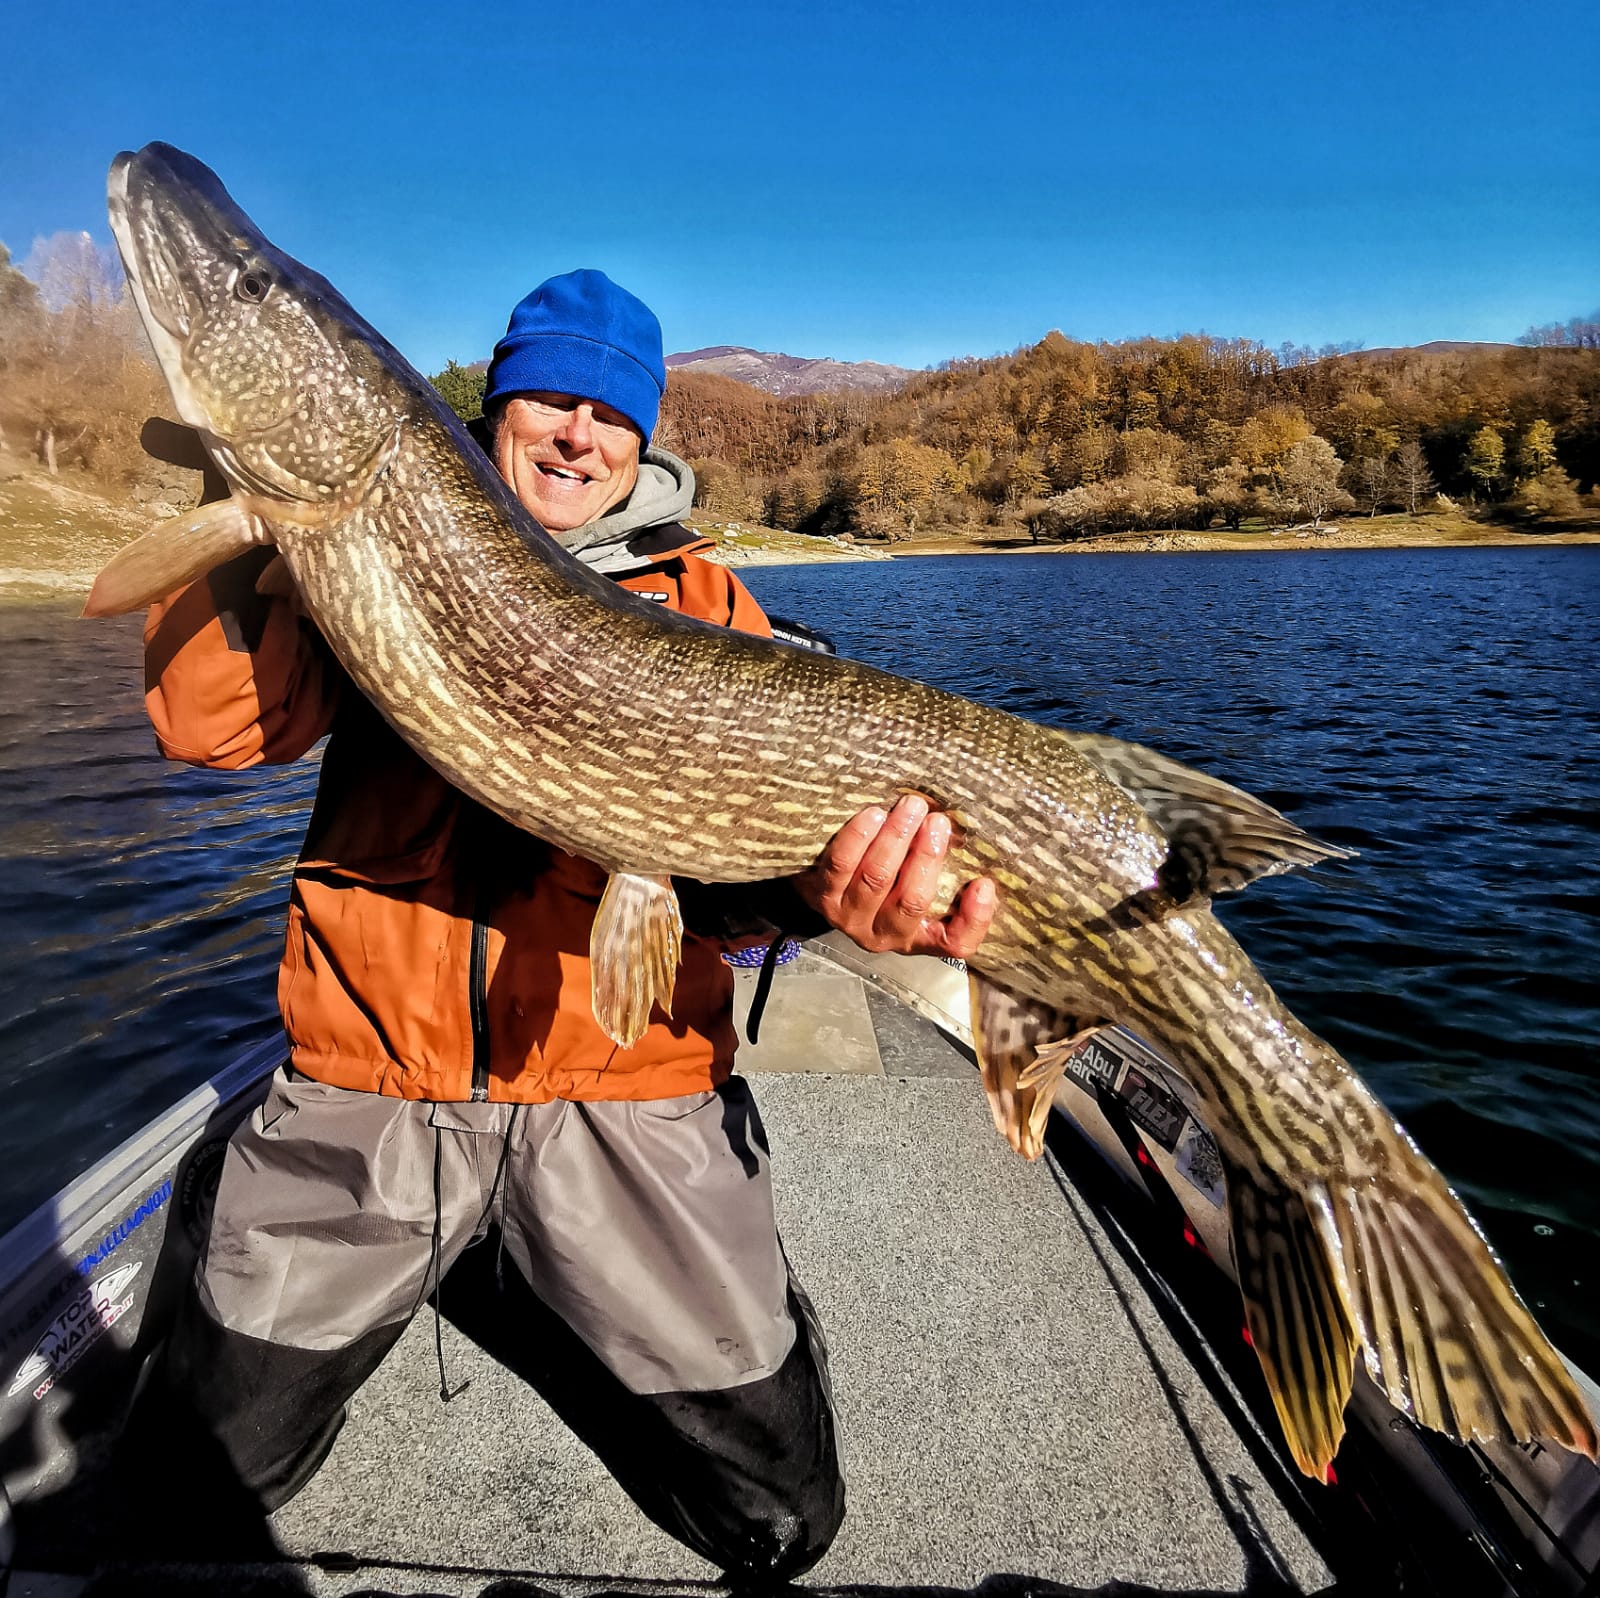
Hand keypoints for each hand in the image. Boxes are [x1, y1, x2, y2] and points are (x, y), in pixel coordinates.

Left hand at [796, 794, 995, 958]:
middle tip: (937, 821)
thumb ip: (944, 870)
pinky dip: (859, 837)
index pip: (956, 943)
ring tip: (911, 808)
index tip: (984, 884)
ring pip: (877, 878)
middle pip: (912, 901)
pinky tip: (874, 815)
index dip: (974, 919)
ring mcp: (852, 919)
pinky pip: (842, 864)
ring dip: (896, 838)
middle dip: (927, 856)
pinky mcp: (823, 897)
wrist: (820, 885)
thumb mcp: (918, 882)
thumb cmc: (883, 878)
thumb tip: (964, 831)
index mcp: (920, 936)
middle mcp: (886, 935)